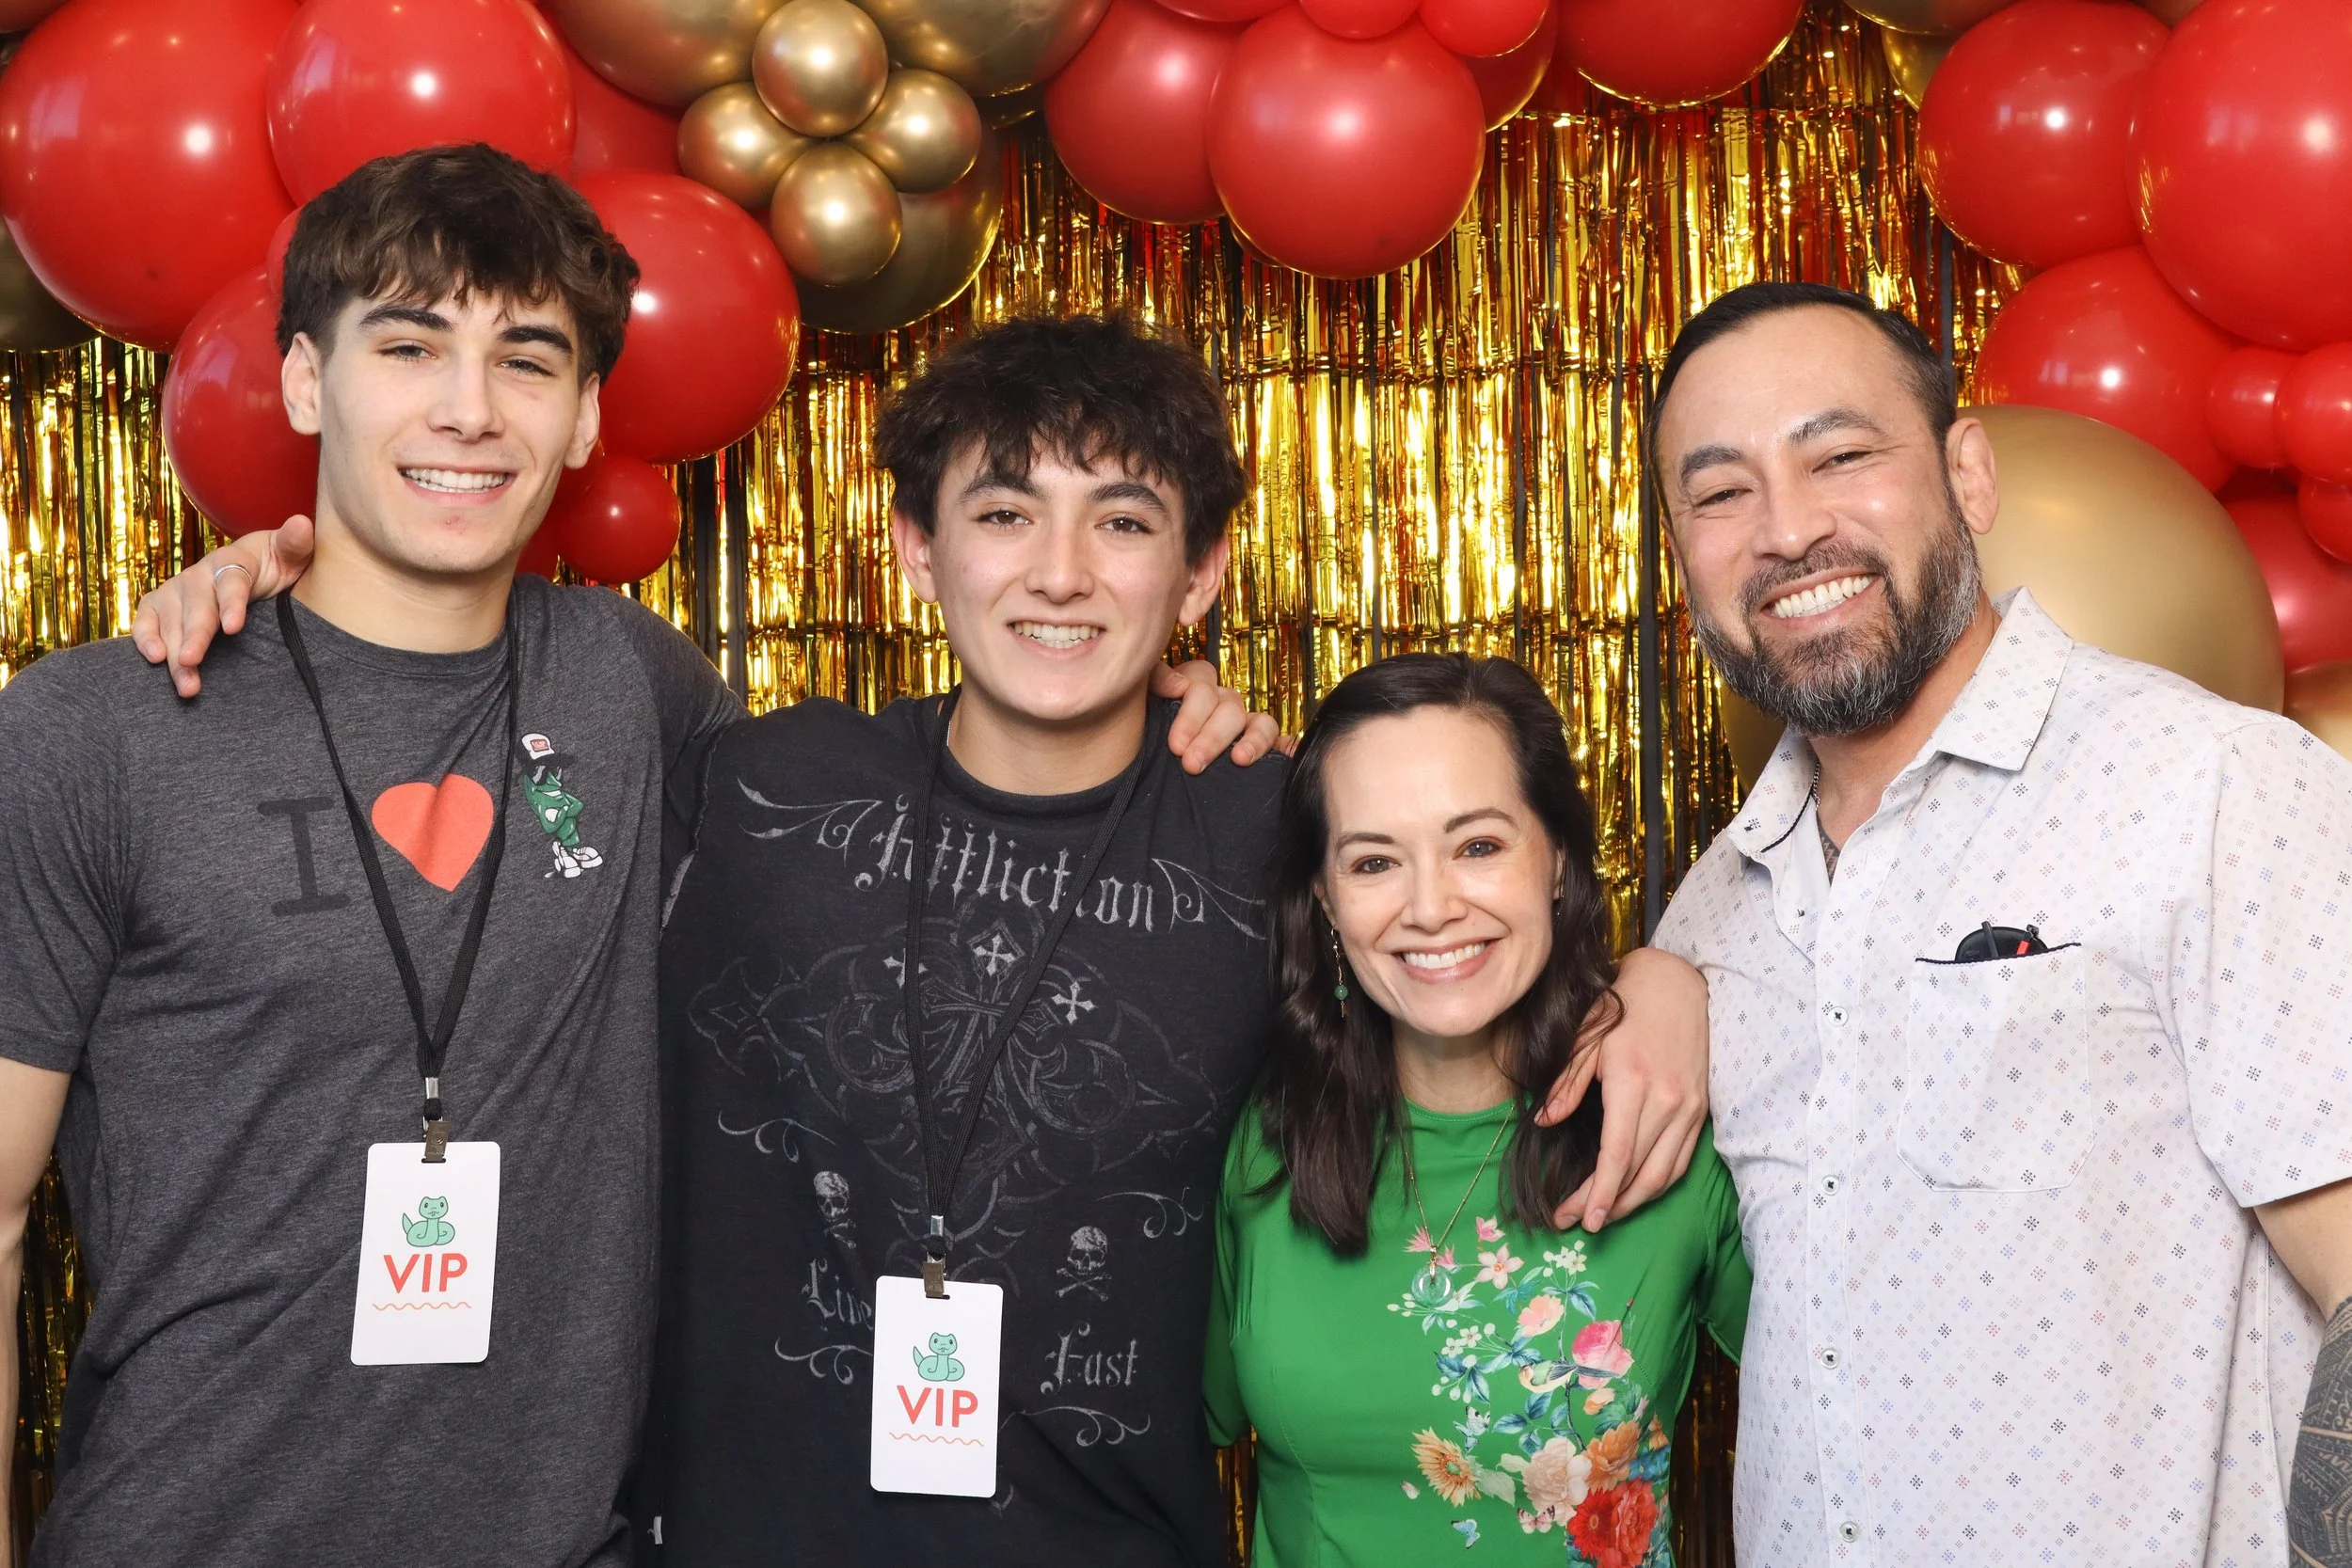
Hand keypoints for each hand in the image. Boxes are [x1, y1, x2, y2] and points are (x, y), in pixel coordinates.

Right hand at [130, 517, 314, 696]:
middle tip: (192, 662)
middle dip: (194, 636)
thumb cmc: (275, 563)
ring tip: (185, 683)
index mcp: (233, 560)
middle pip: (196, 607)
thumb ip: (296, 543)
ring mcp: (178, 590)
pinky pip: (147, 619)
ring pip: (170, 620)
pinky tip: (154, 659)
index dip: (230, 603)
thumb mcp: (291, 554)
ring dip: (173, 651)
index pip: (231, 581)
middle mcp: (200, 574)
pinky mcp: (162, 605)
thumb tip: (302, 523)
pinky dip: (145, 637)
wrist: (254, 567)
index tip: (233, 628)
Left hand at [1153, 660, 1290, 772]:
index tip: (1175, 743)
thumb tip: (1178, 685)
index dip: (1191, 709)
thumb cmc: (1145, 739)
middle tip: (1190, 762)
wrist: (1149, 782)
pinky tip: (1278, 756)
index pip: (1202, 679)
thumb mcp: (1142, 706)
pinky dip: (1280, 745)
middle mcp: (1221, 705)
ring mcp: (1243, 726)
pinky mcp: (1262, 748)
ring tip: (1237, 760)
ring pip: (1256, 720)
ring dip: (1248, 740)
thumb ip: (1154, 681)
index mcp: (1194, 690)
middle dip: (1209, 735)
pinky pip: (1279, 738)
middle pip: (1227, 705)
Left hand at [1540, 945, 1708, 1231]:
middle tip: (1579, 1223)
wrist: (1675, 985)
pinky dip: (1658, 1183)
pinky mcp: (1701, 1111)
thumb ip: (1566, 1082)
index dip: (1599, 1192)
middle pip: (1638, 1172)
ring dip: (1634, 1202)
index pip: (1618, 1154)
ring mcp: (1689, 1108)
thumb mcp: (1586, 1037)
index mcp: (1632, 1083)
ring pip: (1663, 1174)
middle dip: (1608, 1205)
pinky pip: (1681, 1161)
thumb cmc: (1624, 1007)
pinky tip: (1635, 1193)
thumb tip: (1543, 1121)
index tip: (1581, 1219)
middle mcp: (1667, 1101)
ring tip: (1604, 1216)